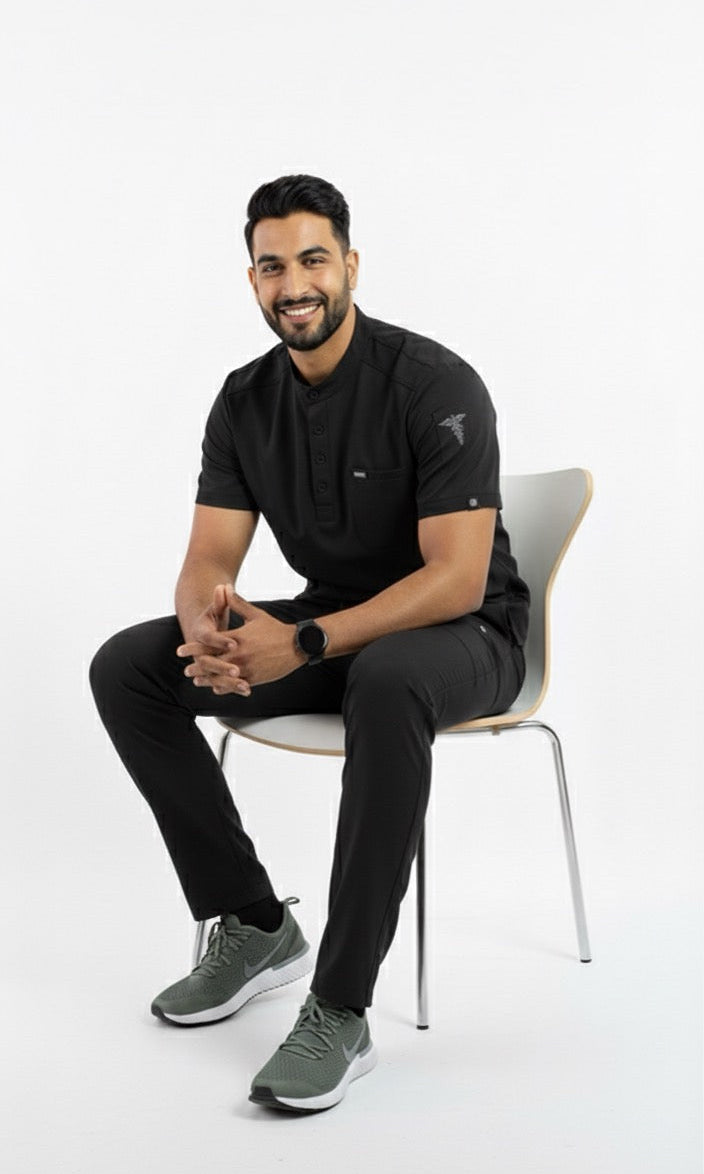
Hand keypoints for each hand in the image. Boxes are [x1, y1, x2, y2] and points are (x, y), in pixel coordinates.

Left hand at [177, 587, 304, 694]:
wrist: (297, 645)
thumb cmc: (275, 629)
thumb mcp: (255, 615)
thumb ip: (237, 603)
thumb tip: (225, 588)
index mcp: (237, 638)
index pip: (210, 644)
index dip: (193, 648)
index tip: (181, 651)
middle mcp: (239, 654)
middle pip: (212, 663)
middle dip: (197, 667)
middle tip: (186, 669)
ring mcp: (246, 668)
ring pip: (221, 677)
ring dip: (207, 680)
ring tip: (197, 680)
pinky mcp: (254, 678)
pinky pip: (235, 685)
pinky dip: (224, 687)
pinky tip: (216, 688)